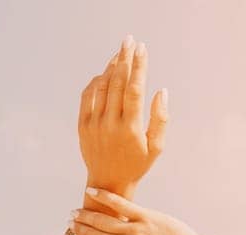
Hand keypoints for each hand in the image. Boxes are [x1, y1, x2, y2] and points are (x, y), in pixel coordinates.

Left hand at [78, 36, 167, 193]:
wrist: (107, 183)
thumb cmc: (137, 164)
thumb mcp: (156, 147)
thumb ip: (161, 119)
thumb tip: (162, 91)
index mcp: (131, 129)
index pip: (134, 89)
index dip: (139, 66)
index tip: (142, 48)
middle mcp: (110, 124)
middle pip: (117, 82)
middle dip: (124, 58)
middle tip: (129, 40)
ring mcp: (94, 124)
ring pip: (102, 86)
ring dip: (111, 66)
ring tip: (119, 53)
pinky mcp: (83, 125)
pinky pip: (88, 95)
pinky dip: (96, 81)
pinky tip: (105, 73)